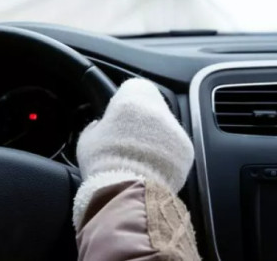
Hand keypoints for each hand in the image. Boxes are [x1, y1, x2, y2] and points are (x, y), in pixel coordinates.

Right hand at [73, 78, 193, 226]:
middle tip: (127, 137)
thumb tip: (101, 126)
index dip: (124, 100)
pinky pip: (176, 146)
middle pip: (152, 105)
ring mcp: (176, 129)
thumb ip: (97, 125)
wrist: (128, 190)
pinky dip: (167, 153)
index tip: (117, 115)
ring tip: (139, 156)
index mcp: (133, 98)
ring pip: (165, 126)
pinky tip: (151, 166)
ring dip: (156, 136)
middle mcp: (158, 109)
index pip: (133, 86)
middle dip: (142, 118)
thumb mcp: (88, 138)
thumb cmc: (103, 161)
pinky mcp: (187, 150)